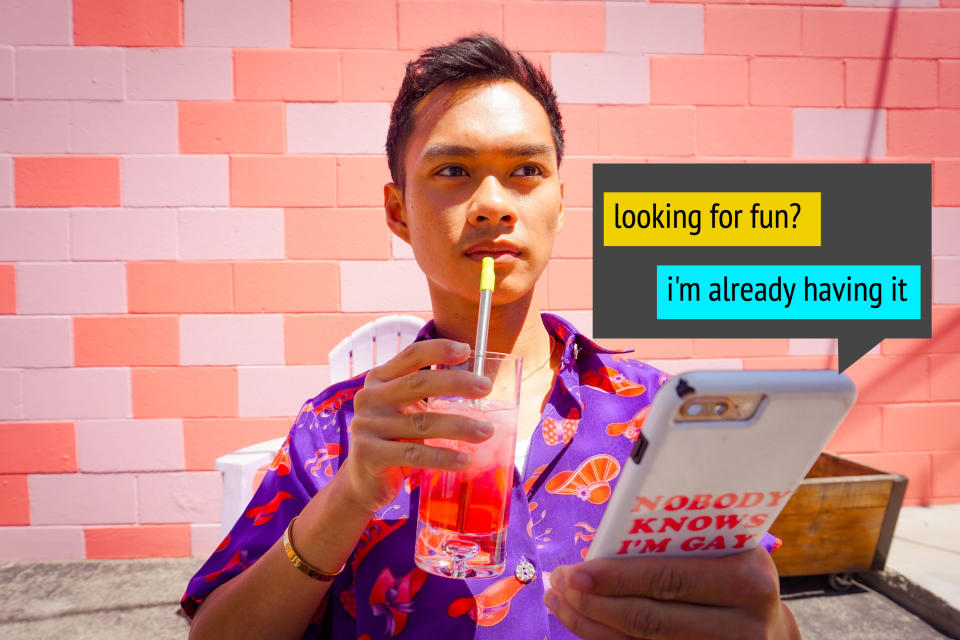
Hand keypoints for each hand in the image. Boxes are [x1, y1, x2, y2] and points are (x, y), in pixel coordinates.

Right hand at [338, 339, 493, 514]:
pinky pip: (414, 454)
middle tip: (486, 387)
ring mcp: (367, 426)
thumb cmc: (394, 440)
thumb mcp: (404, 411)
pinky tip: (464, 460)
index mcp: (379, 380)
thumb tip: (476, 384)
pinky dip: (443, 457)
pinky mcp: (369, 455)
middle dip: (456, 383)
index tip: (467, 350)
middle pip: (418, 383)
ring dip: (459, 426)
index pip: (410, 356)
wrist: (363, 482)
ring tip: (486, 431)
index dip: (438, 350)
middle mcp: (370, 398)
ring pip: (422, 422)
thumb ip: (427, 395)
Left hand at [545, 547, 800, 639]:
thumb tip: (605, 541)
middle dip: (593, 602)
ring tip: (559, 602)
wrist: (771, 633)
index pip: (667, 578)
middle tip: (558, 584)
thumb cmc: (736, 577)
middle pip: (649, 618)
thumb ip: (681, 544)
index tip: (573, 571)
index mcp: (747, 580)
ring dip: (590, 624)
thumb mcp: (727, 552)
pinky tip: (582, 624)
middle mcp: (742, 626)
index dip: (615, 577)